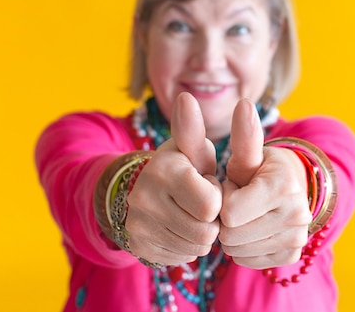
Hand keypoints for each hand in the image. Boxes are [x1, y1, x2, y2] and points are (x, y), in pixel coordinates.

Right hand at [125, 92, 221, 264]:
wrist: (145, 190)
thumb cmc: (184, 168)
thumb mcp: (193, 149)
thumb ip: (194, 129)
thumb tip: (185, 96)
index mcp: (163, 169)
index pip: (211, 205)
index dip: (216, 197)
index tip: (206, 185)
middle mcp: (144, 197)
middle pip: (206, 231)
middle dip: (211, 220)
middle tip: (200, 203)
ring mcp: (138, 224)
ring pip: (195, 247)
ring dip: (202, 234)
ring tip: (190, 214)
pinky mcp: (138, 245)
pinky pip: (181, 258)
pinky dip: (187, 246)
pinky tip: (179, 227)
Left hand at [219, 99, 312, 268]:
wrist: (290, 188)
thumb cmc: (260, 169)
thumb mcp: (248, 154)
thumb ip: (243, 135)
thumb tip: (243, 103)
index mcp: (283, 187)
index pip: (229, 213)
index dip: (223, 199)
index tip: (232, 187)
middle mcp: (297, 215)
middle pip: (232, 235)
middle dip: (227, 219)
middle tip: (238, 202)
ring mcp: (297, 238)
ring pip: (237, 250)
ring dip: (233, 234)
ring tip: (245, 214)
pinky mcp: (292, 255)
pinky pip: (247, 261)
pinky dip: (243, 248)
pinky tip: (252, 229)